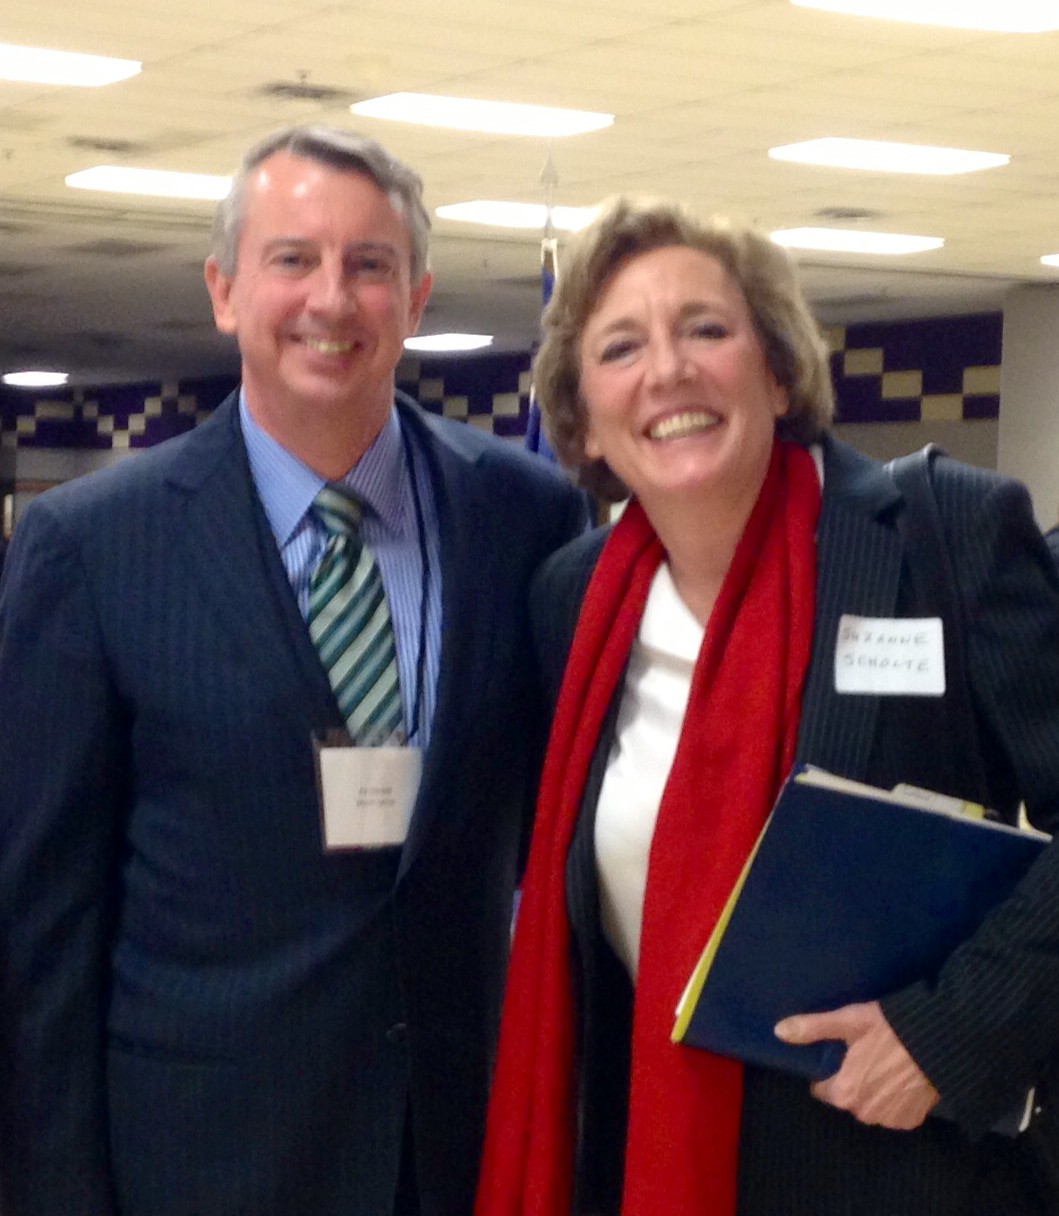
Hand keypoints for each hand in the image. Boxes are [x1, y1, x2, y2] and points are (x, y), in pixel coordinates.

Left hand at [774, 1000, 938, 1129]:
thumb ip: (812, 1028)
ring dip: (872, 1090)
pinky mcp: (913, 1120)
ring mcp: (891, 1120)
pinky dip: (893, 1098)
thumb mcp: (848, 1021)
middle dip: (850, 1080)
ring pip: (870, 1105)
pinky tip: (900, 1076)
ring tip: (883, 1063)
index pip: (822, 1089)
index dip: (827, 1072)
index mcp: (844, 1093)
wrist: (940, 1042)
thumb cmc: (890, 1029)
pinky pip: (893, 1111)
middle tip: (863, 1054)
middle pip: (847, 1097)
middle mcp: (865, 1113)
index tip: (837, 1055)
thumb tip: (779, 1031)